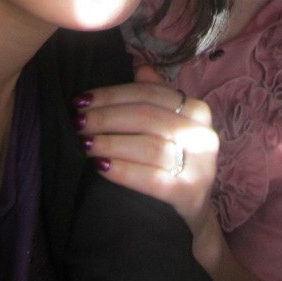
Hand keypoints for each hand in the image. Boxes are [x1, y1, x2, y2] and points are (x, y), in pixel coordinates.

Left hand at [75, 66, 219, 236]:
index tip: (81, 99)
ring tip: (85, 144)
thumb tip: (139, 67)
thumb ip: (156, 97)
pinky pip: (153, 179)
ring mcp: (201, 166)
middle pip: (147, 117)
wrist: (194, 213)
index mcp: (197, 111)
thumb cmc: (174, 162)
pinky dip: (124, 171)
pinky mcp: (190, 194)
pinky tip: (101, 167)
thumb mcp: (169, 127)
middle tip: (78, 122)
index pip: (150, 93)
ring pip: (149, 146)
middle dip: (106, 118)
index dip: (112, 94)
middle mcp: (204, 135)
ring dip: (111, 143)